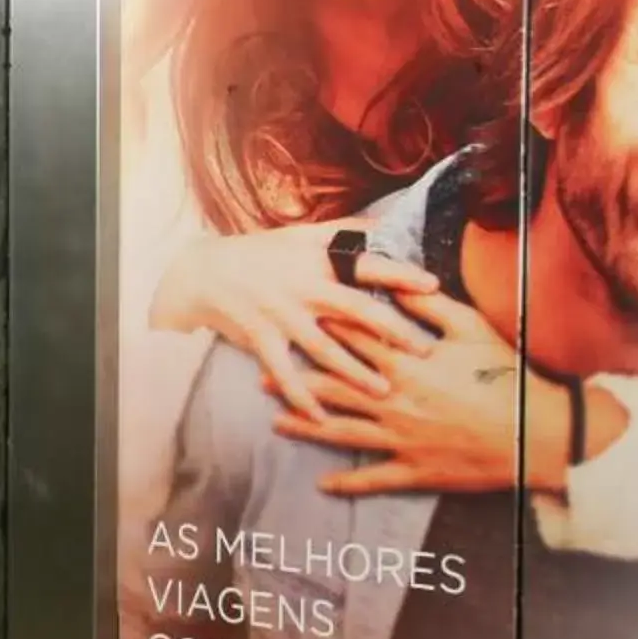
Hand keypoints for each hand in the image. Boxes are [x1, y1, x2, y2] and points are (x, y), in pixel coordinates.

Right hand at [151, 221, 437, 419]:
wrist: (203, 273)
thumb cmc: (258, 253)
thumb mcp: (298, 234)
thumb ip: (341, 230)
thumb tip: (384, 223)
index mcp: (317, 261)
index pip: (367, 266)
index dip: (401, 275)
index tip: (434, 287)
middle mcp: (304, 288)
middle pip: (357, 310)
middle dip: (392, 331)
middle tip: (422, 352)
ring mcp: (282, 316)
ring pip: (326, 348)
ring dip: (356, 372)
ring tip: (383, 390)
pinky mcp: (260, 338)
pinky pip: (285, 372)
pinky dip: (301, 396)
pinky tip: (320, 415)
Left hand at [265, 289, 551, 495]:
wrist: (542, 431)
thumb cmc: (510, 374)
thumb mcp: (473, 330)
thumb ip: (431, 307)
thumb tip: (398, 285)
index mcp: (405, 365)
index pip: (351, 345)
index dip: (320, 335)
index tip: (292, 326)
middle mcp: (394, 401)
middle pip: (333, 388)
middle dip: (295, 381)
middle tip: (260, 378)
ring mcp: (401, 438)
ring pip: (341, 432)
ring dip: (306, 427)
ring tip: (277, 422)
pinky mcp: (416, 470)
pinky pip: (373, 479)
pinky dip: (347, 484)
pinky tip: (322, 485)